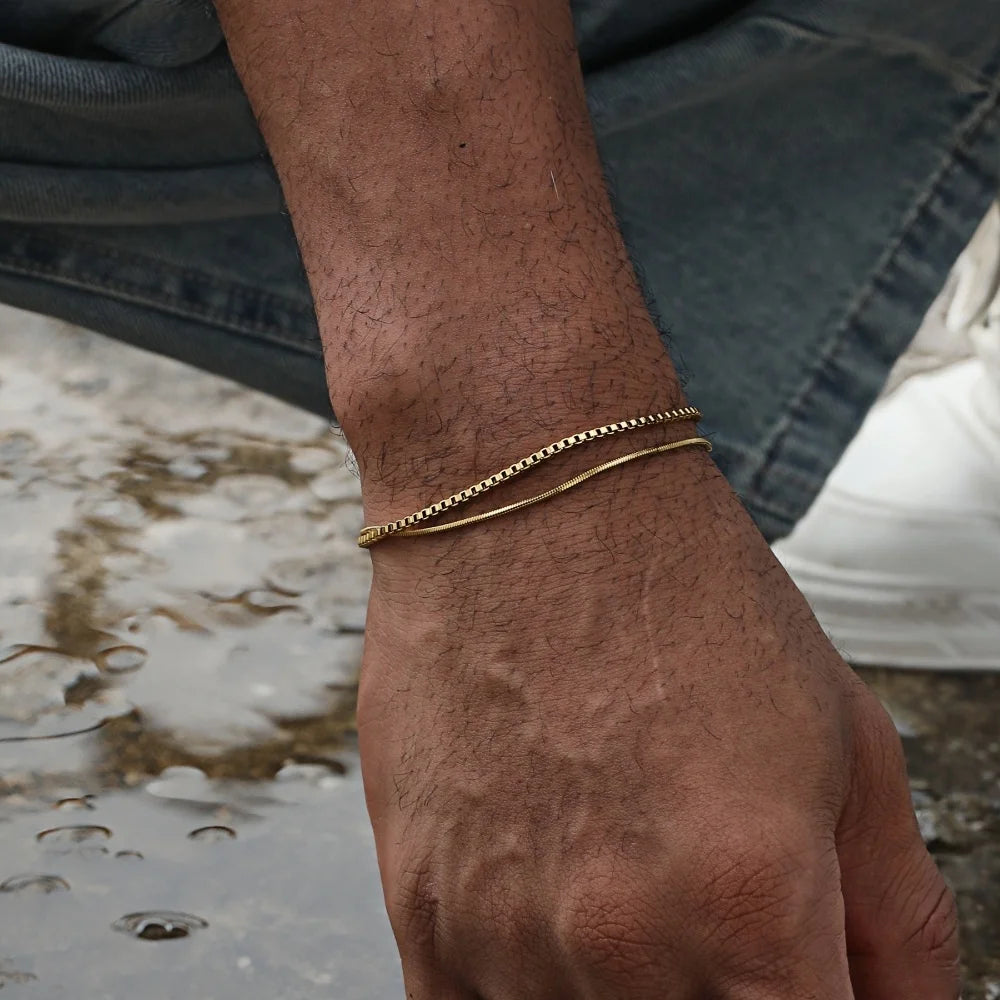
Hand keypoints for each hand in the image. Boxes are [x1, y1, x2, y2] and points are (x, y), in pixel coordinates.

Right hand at [357, 448, 958, 998]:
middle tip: (710, 918)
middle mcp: (622, 942)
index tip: (795, 985)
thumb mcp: (844, 739)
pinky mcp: (418, 903)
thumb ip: (898, 925)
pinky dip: (526, 994)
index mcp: (751, 906)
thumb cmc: (676, 589)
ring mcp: (504, 931)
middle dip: (721, 996)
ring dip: (621, 993)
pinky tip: (553, 926)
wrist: (525, 497)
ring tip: (625, 884)